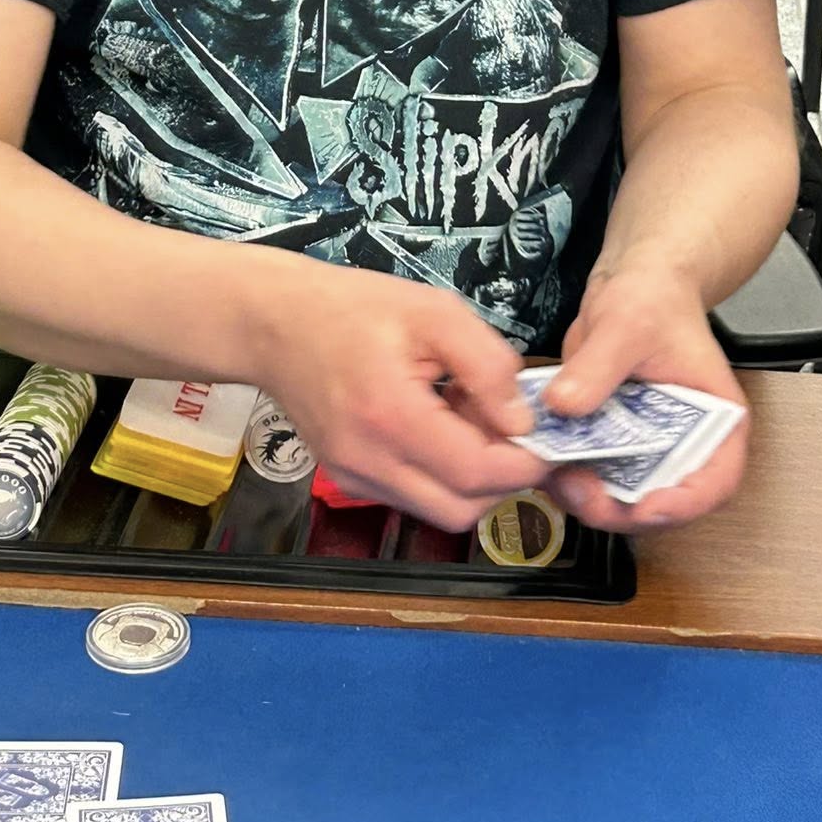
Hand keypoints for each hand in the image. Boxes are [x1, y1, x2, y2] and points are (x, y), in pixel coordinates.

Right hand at [255, 270, 547, 531]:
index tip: (545, 439)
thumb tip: (522, 419)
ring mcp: (354, 477)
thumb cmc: (352, 309)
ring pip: (439, 512)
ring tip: (468, 422)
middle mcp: (368, 461)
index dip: (524, 464)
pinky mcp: (349, 479)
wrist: (276, 323)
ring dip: (471, 481)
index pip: (476, 473)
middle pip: (462, 509)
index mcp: (391, 415)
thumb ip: (487, 365)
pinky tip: (437, 429)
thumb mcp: (434, 312)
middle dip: (501, 479)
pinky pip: (413, 498)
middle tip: (508, 428)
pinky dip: (440, 477)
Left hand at [539, 265, 749, 535]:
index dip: (683, 505)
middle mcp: (686, 444)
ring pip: (623, 496)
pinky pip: (593, 473)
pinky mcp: (612, 442)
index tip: (642, 506)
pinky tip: (542, 458)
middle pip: (662, 500)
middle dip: (619, 508)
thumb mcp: (627, 323)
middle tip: (575, 489)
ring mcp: (647, 447)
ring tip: (551, 474)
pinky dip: (568, 475)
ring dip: (587, 497)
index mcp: (717, 421)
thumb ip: (598, 365)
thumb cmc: (651, 298)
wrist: (631, 283)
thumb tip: (563, 405)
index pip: (715, 481)